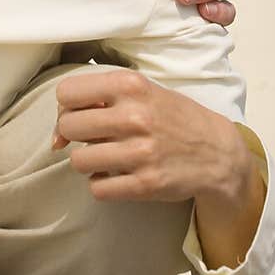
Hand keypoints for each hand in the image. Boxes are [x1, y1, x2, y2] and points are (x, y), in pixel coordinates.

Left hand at [52, 69, 246, 202]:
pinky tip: (114, 175)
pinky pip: (98, 189)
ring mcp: (140, 152)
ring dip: (86, 161)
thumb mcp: (142, 91)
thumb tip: (57, 134)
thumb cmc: (172, 116)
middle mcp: (134, 116)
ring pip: (79, 160)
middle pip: (69, 126)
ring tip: (103, 156)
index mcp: (131, 85)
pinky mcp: (146, 184)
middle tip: (89, 136)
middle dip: (71, 133)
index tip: (79, 112)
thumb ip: (99, 99)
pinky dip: (100, 184)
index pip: (67, 92)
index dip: (67, 105)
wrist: (218, 152)